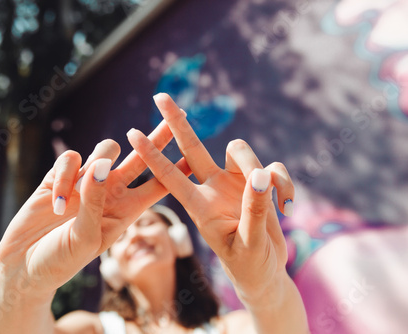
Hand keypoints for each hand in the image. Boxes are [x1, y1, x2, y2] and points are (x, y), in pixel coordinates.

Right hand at [0, 119, 190, 295]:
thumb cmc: (61, 261)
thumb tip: (103, 165)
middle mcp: (111, 191)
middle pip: (142, 157)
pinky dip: (63, 176)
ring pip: (105, 149)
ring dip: (92, 167)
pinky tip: (55, 202)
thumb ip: (95, 202)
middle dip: (159, 137)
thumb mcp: (86, 238)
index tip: (196, 155)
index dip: (177, 170)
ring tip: (71, 203)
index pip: (158, 185)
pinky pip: (71, 158)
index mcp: (126, 210)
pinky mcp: (60, 175)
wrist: (25, 266)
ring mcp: (86, 181)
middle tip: (178, 114)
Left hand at [127, 93, 294, 302]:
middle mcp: (213, 189)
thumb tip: (260, 175)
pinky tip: (287, 207)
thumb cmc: (250, 266)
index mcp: (201, 208)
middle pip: (192, 148)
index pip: (171, 177)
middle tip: (160, 97)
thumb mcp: (250, 245)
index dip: (153, 155)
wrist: (265, 273)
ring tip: (279, 206)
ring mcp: (235, 184)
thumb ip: (254, 211)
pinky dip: (284, 183)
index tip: (133, 134)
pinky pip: (272, 167)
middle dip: (177, 123)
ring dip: (262, 170)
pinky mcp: (258, 182)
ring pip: (241, 151)